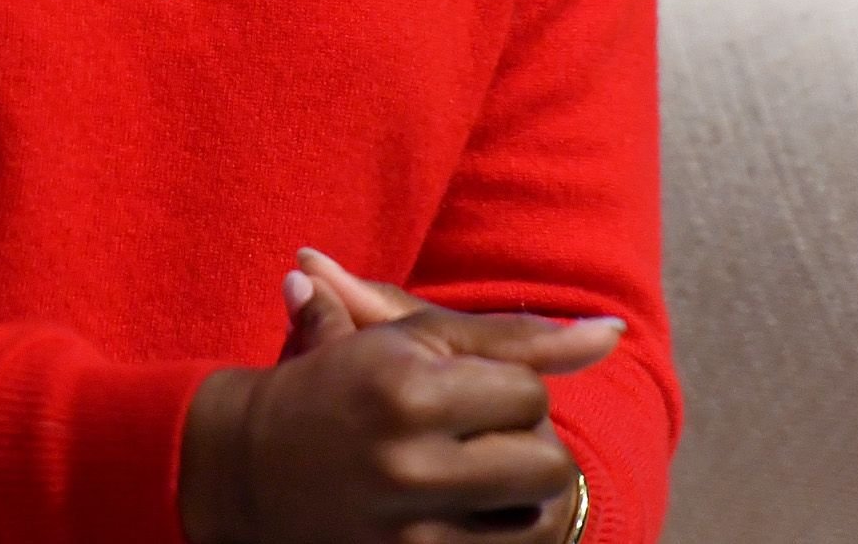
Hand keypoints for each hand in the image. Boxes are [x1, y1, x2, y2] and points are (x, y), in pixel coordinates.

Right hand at [180, 249, 618, 543]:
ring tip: (475, 483)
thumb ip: (514, 337)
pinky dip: (496, 538)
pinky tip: (466, 519)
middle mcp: (406, 465)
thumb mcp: (415, 341)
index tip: (467, 394)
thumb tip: (612, 334)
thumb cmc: (345, 387)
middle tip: (482, 442)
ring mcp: (405, 535)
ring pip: (534, 525)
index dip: (510, 391)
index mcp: (407, 392)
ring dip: (517, 505)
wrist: (244, 471)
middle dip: (525, 449)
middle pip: (546, 466)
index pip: (530, 395)